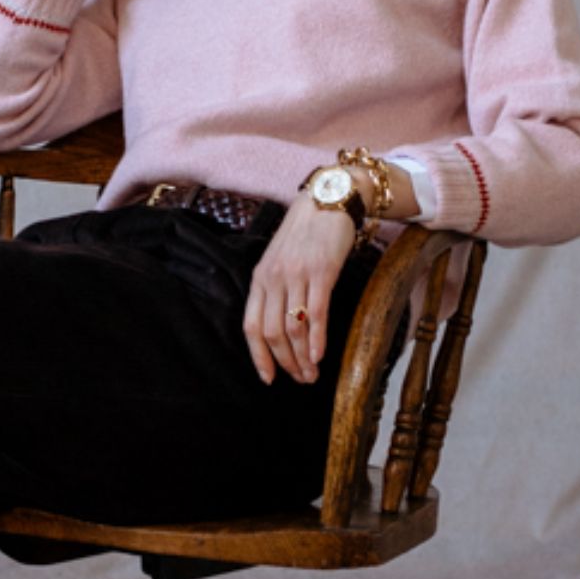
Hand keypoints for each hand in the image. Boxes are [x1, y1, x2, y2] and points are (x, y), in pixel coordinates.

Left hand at [244, 196, 355, 385]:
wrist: (329, 199)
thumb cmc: (306, 232)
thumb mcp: (279, 259)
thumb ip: (275, 287)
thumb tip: (278, 325)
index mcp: (260, 278)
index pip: (250, 326)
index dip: (258, 357)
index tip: (268, 378)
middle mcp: (273, 278)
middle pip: (271, 333)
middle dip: (284, 362)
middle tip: (300, 379)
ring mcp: (296, 275)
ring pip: (293, 327)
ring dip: (302, 357)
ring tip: (312, 374)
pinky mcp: (321, 271)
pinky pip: (316, 313)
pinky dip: (317, 339)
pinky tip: (320, 356)